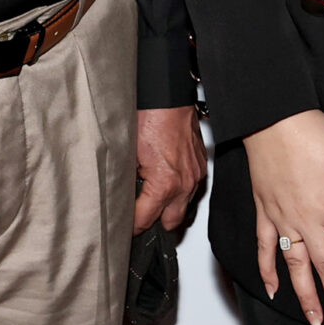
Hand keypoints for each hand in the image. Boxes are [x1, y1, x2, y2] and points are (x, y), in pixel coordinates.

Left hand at [135, 105, 207, 233]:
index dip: (131, 226)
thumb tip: (121, 196)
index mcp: (165, 184)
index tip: (123, 227)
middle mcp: (184, 183)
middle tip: (139, 217)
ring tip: (153, 201)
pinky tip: (167, 182)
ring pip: (184, 208)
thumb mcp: (129, 154)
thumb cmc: (150, 117)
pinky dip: (180, 190)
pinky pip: (192, 189)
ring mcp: (196, 175)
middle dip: (154, 222)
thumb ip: (128, 181)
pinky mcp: (202, 166)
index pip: (145, 220)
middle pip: (171, 224)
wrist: (169, 97)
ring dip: (169, 207)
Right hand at [243, 109, 323, 324]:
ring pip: (296, 267)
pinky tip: (274, 291)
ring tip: (315, 323)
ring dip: (306, 298)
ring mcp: (282, 218)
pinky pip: (264, 247)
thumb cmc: (313, 132)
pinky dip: (268, 270)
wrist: (271, 116)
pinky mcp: (264, 211)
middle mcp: (306, 220)